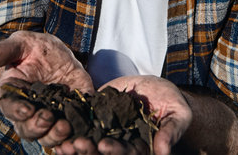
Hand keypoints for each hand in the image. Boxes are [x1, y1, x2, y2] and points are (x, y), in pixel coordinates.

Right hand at [0, 31, 93, 148]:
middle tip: (48, 118)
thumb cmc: (34, 48)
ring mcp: (50, 115)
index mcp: (13, 94)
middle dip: (37, 127)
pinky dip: (75, 139)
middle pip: (28, 128)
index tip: (26, 110)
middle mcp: (29, 111)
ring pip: (48, 136)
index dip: (17, 111)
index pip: (10, 107)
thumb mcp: (22, 44)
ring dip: (55, 136)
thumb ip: (4, 51)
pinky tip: (80, 138)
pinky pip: (71, 133)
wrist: (57, 53)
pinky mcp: (70, 114)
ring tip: (64, 127)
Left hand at [53, 75, 191, 154]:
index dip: (114, 150)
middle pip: (102, 151)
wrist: (159, 88)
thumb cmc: (173, 103)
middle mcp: (120, 140)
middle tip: (75, 145)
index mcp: (139, 146)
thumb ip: (170, 132)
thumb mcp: (178, 115)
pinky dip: (72, 122)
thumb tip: (164, 153)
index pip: (125, 152)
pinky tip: (59, 123)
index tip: (103, 146)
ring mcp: (107, 126)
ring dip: (75, 143)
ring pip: (89, 139)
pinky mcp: (98, 110)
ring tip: (63, 142)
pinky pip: (84, 118)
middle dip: (88, 150)